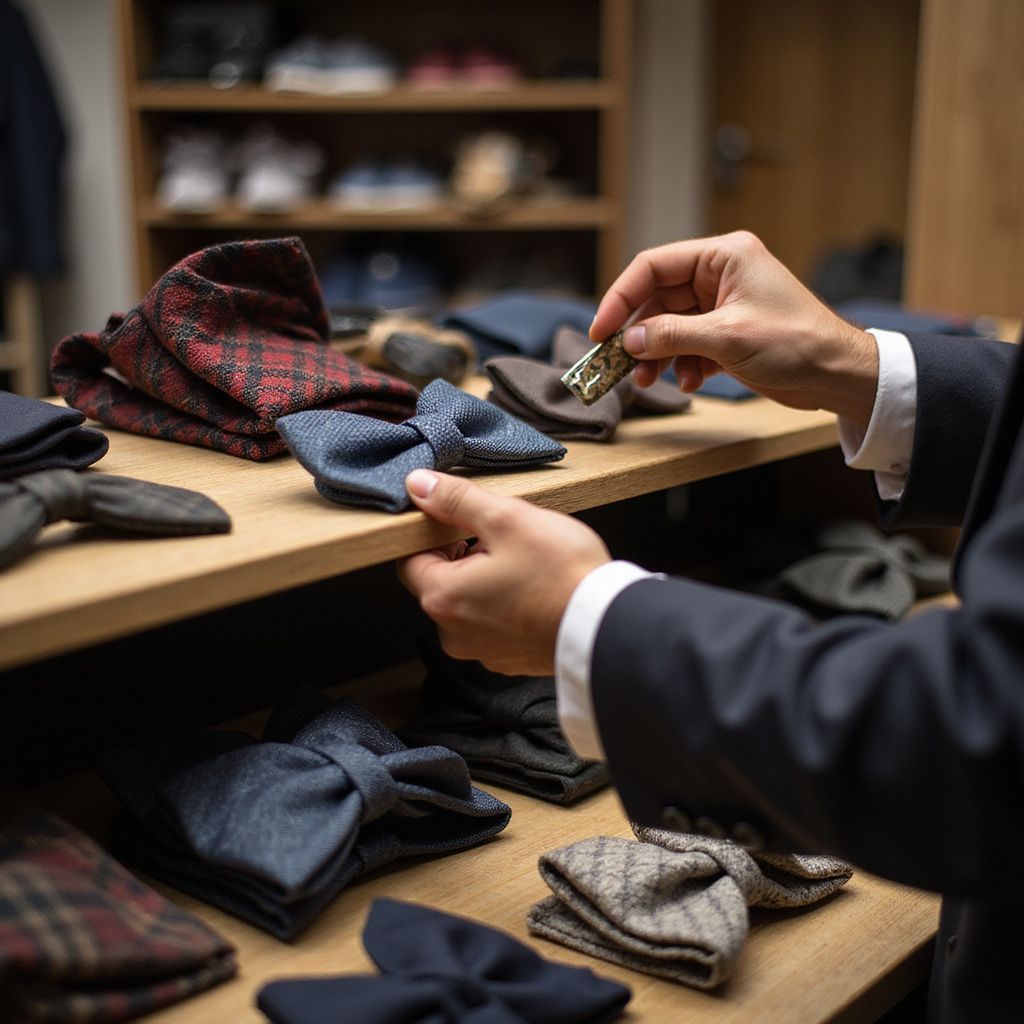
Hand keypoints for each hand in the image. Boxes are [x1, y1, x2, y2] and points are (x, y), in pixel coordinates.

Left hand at [396, 470, 610, 675]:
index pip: (409, 560)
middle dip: (462, 556)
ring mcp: (482, 650)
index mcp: (443, 597)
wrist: (605, 626)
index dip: (431, 535)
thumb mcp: (506, 519)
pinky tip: (535, 588)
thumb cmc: (561, 575)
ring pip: (468, 603)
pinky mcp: (509, 658)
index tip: (458, 521)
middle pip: (440, 582)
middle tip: (500, 538)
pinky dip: (506, 604)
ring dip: (486, 579)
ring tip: (524, 562)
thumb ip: (457, 499)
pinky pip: (493, 624)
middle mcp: (454, 632)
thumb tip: (419, 485)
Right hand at [591, 231, 878, 428]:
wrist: (838, 375)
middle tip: (618, 364)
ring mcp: (723, 305)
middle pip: (658, 299)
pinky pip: (687, 344)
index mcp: (723, 257)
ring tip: (649, 380)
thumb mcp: (727, 338)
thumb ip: (673, 335)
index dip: (621, 297)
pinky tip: (688, 382)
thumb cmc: (798, 344)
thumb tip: (630, 340)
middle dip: (640, 335)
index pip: (654, 267)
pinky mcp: (727, 333)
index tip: (601, 330)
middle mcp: (720, 275)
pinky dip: (681, 364)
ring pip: (670, 326)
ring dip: (657, 355)